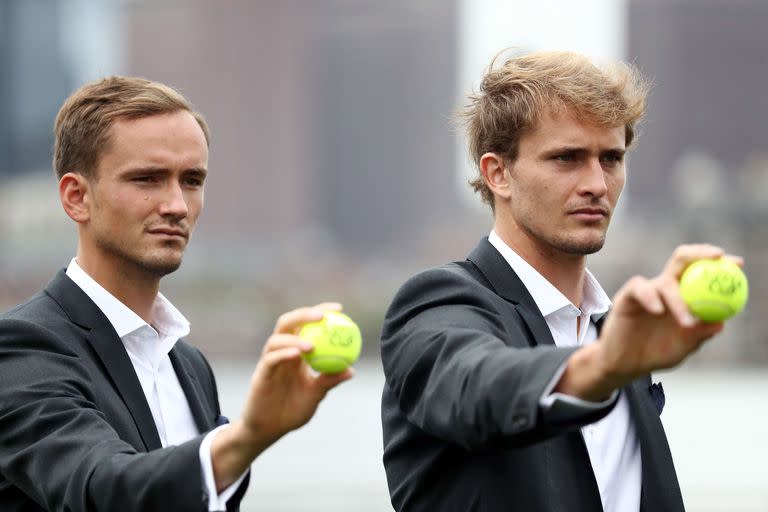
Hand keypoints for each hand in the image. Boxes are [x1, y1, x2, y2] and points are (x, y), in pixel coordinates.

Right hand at [211, 303, 352, 489]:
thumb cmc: (291, 411)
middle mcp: (282, 352)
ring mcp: (269, 362)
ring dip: (295, 338)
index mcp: (296, 353)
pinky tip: (298, 355)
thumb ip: (329, 381)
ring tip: (313, 345)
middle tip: (323, 316)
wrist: (268, 430)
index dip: (320, 312)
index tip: (339, 309)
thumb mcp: (315, 395)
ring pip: (277, 338)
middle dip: (304, 314)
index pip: (306, 325)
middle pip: (288, 323)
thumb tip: (351, 370)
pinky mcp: (261, 374)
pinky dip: (283, 354)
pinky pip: (271, 360)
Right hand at [558, 244, 741, 400]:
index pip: (702, 272)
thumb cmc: (656, 353)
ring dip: (680, 301)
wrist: (625, 363)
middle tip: (717, 258)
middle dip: (701, 253)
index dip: (719, 264)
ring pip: (666, 282)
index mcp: (684, 296)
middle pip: (683, 260)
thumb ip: (699, 336)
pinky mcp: (628, 296)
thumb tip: (720, 323)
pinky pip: (640, 288)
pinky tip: (658, 310)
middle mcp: (666, 288)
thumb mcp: (684, 347)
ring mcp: (647, 291)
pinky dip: (650, 297)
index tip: (737, 264)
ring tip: (687, 323)